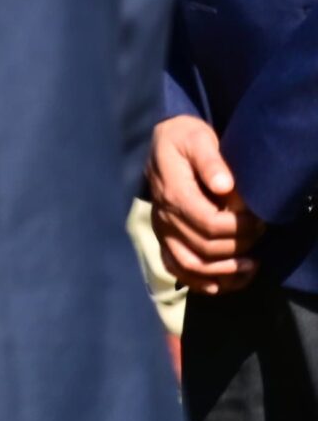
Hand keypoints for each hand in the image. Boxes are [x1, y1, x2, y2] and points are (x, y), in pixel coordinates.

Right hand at [151, 115, 264, 293]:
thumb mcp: (197, 138)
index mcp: (174, 193)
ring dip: (224, 271)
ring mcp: (163, 230)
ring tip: (251, 264)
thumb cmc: (183, 138)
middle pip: (205, 247)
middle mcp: (165, 217)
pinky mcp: (164, 238)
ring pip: (192, 265)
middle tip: (260, 232)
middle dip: (239, 246)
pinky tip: (223, 282)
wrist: (160, 142)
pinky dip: (201, 282)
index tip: (259, 219)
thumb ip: (210, 160)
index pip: (209, 224)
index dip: (239, 228)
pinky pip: (178, 268)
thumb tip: (226, 187)